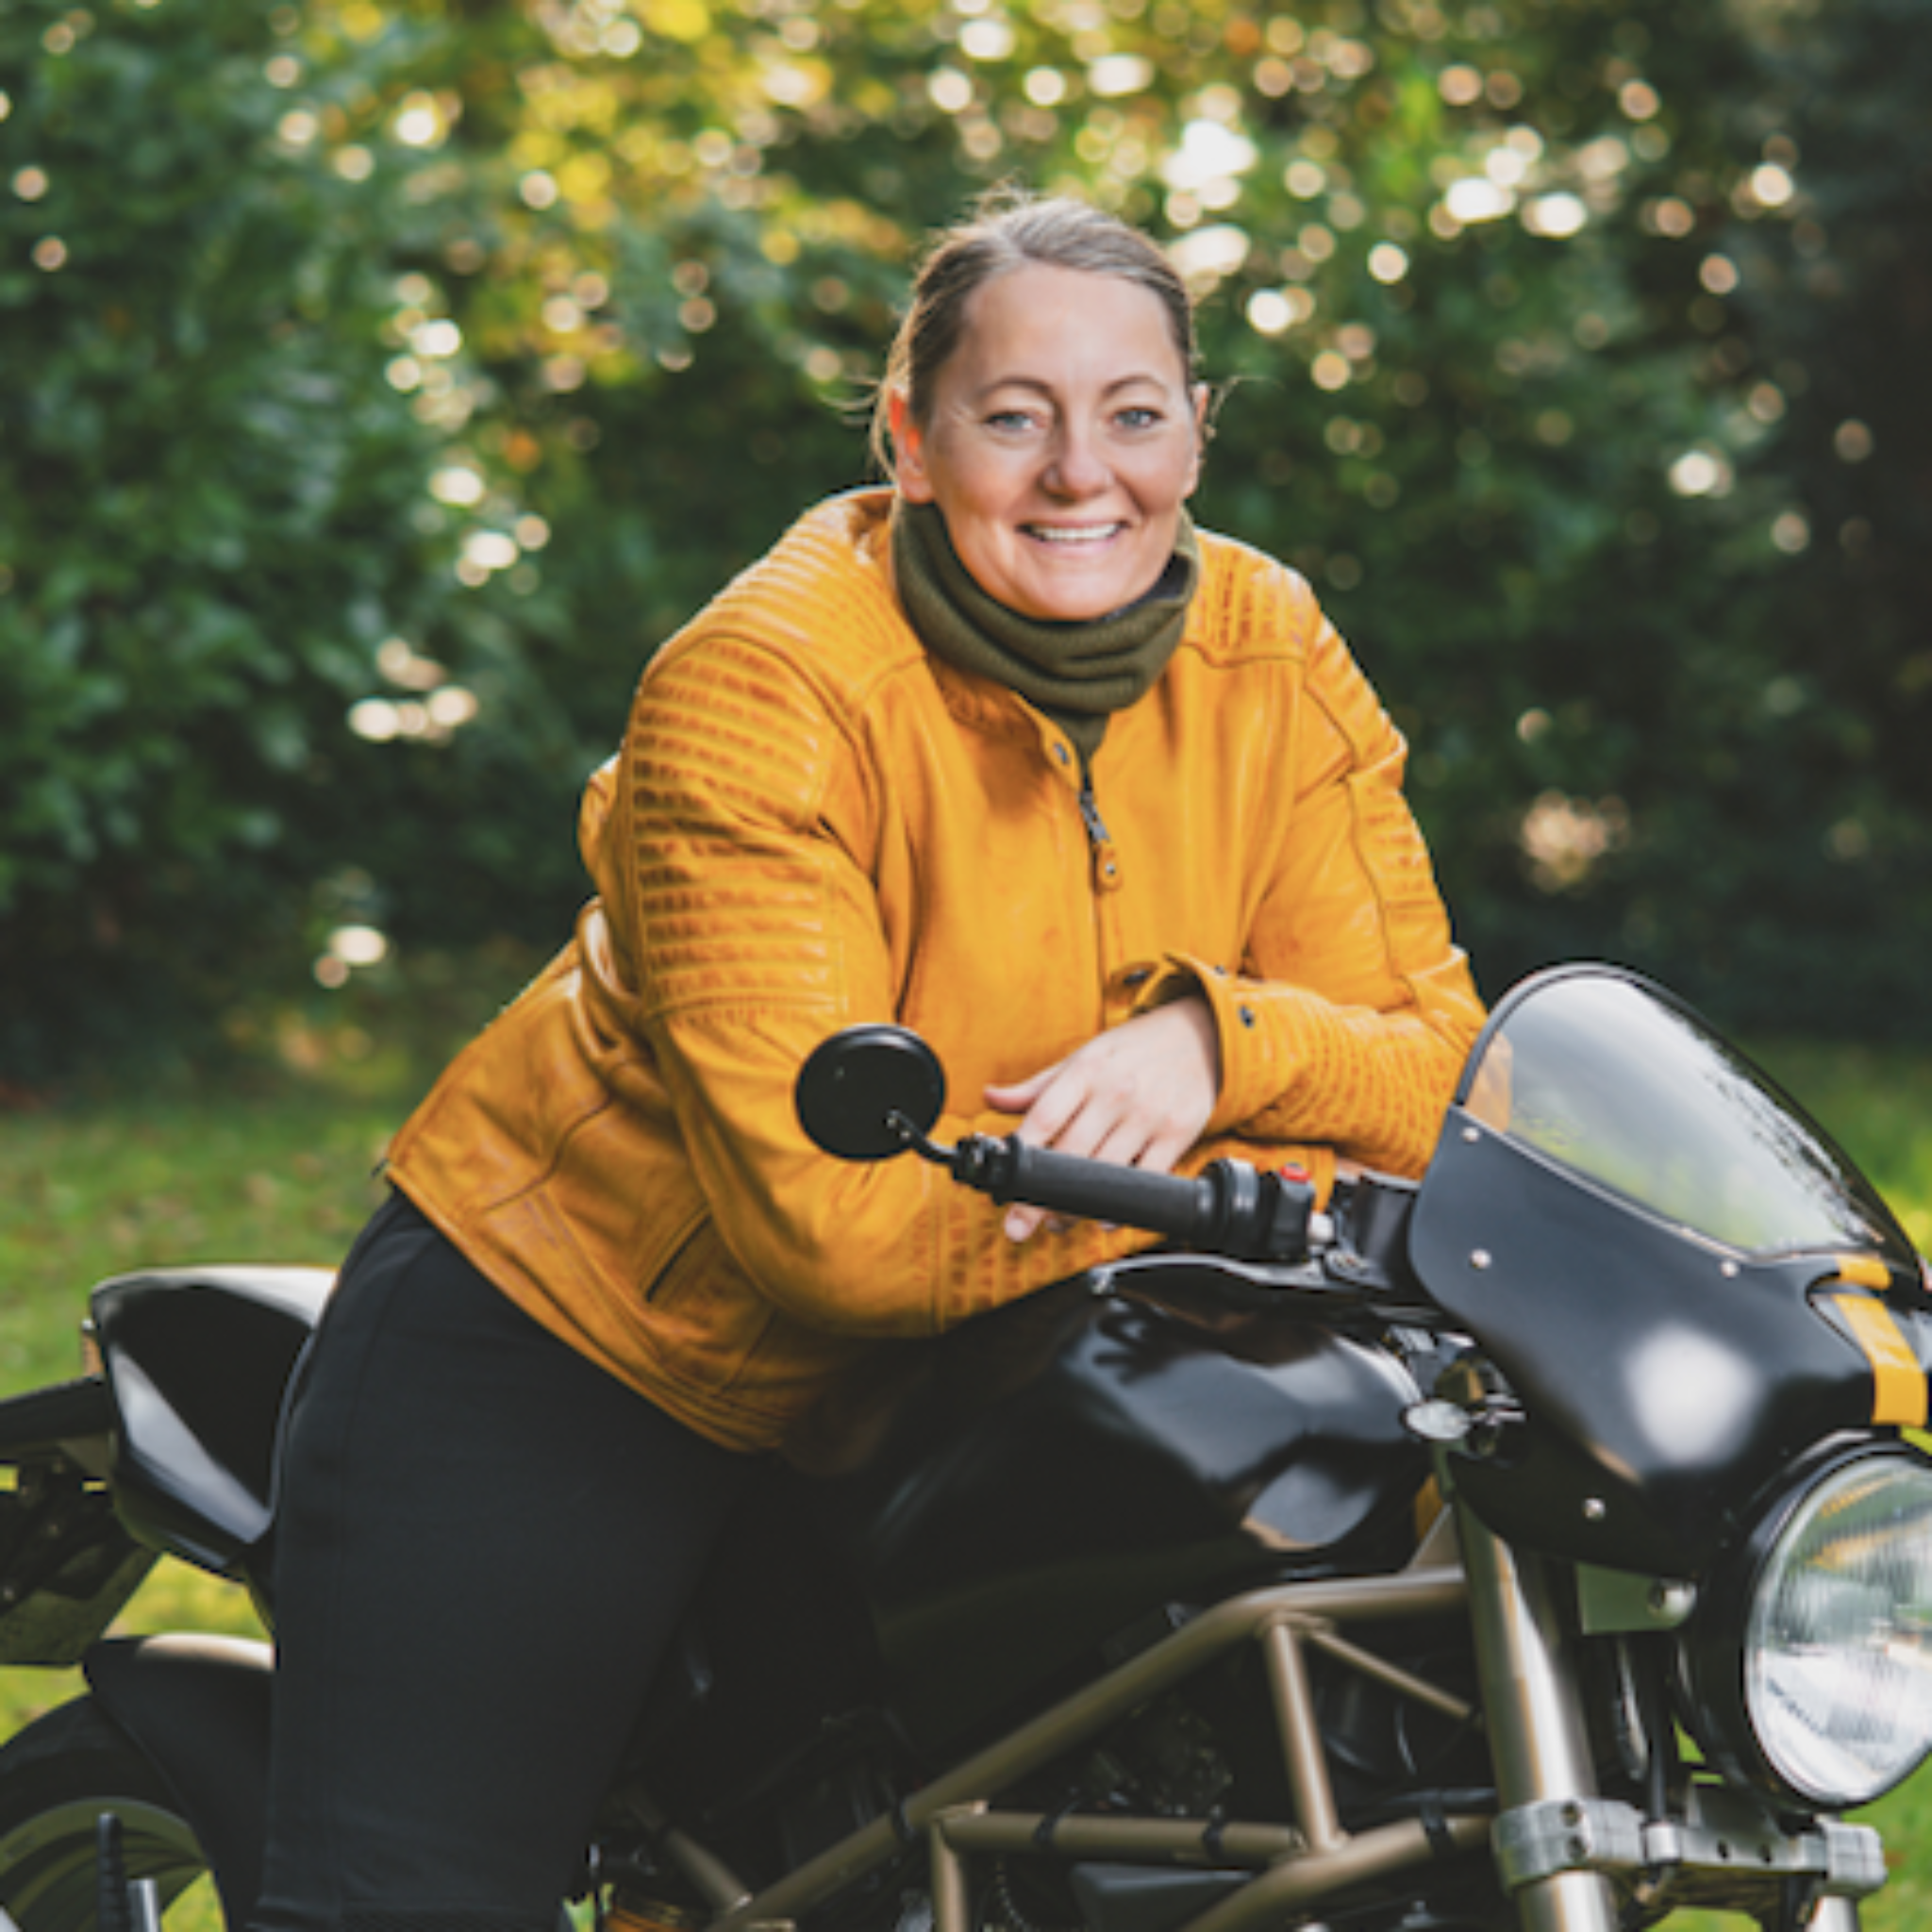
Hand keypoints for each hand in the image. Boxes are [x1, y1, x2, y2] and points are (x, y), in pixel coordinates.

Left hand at [983, 997, 1221, 1241]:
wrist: (1199, 1035)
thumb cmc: (1132, 1050)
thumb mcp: (1083, 1056)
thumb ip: (1037, 1086)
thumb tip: (990, 1097)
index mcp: (1085, 1071)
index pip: (1044, 1118)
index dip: (1019, 1156)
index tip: (1003, 1186)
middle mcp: (1116, 1093)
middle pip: (1070, 1155)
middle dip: (1039, 1199)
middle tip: (1019, 1225)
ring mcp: (1148, 1115)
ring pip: (1106, 1174)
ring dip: (1076, 1209)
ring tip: (1057, 1222)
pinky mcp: (1178, 1134)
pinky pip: (1146, 1180)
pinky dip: (1121, 1206)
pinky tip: (1101, 1217)